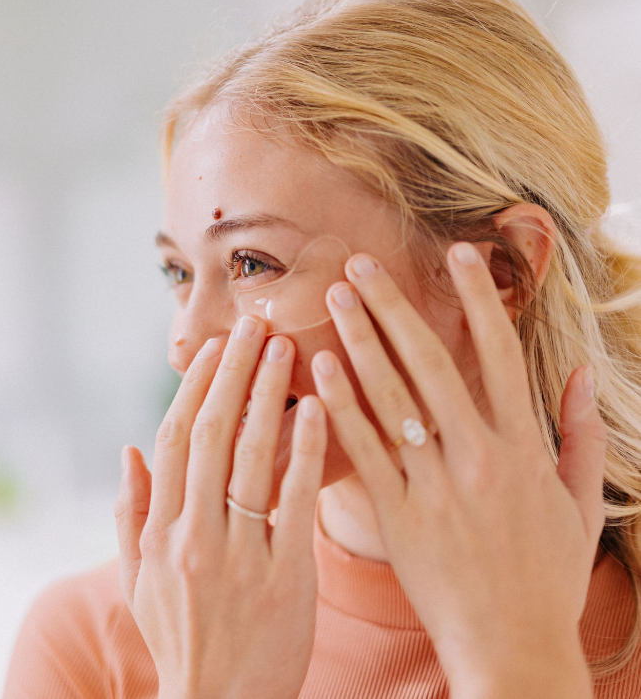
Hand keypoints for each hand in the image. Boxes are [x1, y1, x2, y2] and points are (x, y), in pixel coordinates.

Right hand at [115, 316, 327, 698]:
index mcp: (159, 531)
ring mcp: (238, 555)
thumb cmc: (182, 642)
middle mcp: (193, 535)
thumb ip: (130, 515)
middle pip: (210, 434)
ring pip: (250, 456)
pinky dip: (304, 452)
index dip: (195, 387)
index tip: (217, 348)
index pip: (173, 439)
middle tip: (257, 323)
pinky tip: (319, 409)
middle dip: (234, 372)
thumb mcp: (138, 582)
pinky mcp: (286, 578)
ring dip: (267, 395)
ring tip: (287, 348)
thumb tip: (127, 450)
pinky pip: (294, 502)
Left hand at [313, 243, 605, 698]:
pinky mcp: (397, 515)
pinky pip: (364, 450)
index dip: (480, 300)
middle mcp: (479, 458)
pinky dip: (341, 406)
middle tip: (361, 263)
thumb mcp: (579, 507)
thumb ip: (580, 438)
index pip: (500, 355)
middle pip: (431, 364)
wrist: (512, 646)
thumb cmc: (545, 578)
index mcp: (524, 450)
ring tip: (334, 297)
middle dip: (395, 307)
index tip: (459, 253)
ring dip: (361, 341)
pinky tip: (318, 369)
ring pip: (391, 398)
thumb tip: (578, 376)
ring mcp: (435, 485)